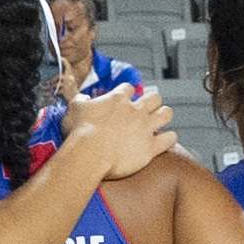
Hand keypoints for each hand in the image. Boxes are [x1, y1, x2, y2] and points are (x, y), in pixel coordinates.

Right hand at [57, 84, 177, 179]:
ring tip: (158, 122)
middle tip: (145, 111)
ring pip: (166, 113)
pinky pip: (170, 138)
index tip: (123, 100)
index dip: (126, 94)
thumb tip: (84, 98)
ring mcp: (145, 128)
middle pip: (154, 97)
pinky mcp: (150, 147)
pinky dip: (169, 138)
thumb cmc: (79, 133)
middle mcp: (135, 110)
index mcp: (117, 99)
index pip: (128, 88)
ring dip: (163, 116)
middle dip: (152, 102)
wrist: (88, 155)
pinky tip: (164, 141)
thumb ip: (81, 100)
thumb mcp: (73, 109)